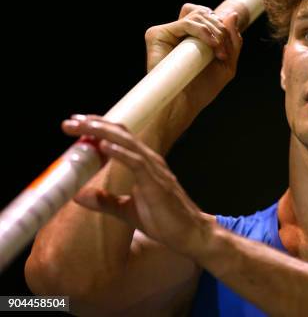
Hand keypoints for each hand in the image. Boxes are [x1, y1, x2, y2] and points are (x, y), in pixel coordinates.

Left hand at [63, 114, 211, 258]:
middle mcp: (149, 160)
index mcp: (143, 164)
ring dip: (104, 133)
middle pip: (120, 134)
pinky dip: (120, 153)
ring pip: (127, 143)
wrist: (189, 233)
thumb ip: (106, 201)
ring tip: (84, 126)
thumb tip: (78, 196)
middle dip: (94, 125)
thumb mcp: (127, 210)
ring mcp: (154, 170)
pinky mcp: (156, 183)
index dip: (98, 128)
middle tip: (71, 121)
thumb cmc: (164, 220)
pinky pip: (137, 163)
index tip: (75, 123)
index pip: (119, 137)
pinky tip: (104, 147)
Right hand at [145, 4, 242, 130]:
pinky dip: (202, 31)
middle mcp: (179, 33)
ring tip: (218, 52)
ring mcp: (168, 33)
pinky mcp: (157, 35)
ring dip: (215, 32)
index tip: (227, 49)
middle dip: (221, 29)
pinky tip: (210, 45)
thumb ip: (233, 40)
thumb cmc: (202, 88)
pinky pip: (186, 22)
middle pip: (204, 12)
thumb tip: (233, 15)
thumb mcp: (227, 63)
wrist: (184, 103)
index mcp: (193, 37)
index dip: (222, 26)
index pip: (208, 15)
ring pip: (197, 14)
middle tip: (223, 51)